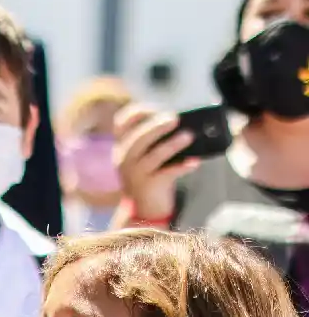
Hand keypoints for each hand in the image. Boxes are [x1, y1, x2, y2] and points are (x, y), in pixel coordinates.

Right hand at [113, 104, 198, 221]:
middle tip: (175, 118)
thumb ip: (158, 142)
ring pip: (153, 156)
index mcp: (122, 147)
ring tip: (188, 136)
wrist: (145, 209)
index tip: (154, 108)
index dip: (136, 113)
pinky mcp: (149, 186)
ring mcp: (135, 174)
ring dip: (172, 144)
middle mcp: (125, 159)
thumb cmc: (152, 176)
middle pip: (138, 138)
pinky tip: (195, 162)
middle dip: (156, 126)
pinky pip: (167, 174)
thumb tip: (186, 126)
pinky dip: (182, 166)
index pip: (121, 124)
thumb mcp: (148, 157)